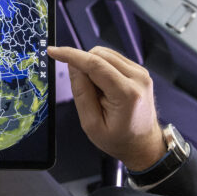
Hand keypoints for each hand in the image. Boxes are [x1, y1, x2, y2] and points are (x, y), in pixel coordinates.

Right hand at [46, 46, 165, 170]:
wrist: (142, 144)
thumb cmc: (118, 139)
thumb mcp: (91, 124)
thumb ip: (81, 93)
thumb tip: (73, 65)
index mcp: (127, 94)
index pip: (95, 64)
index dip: (71, 55)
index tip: (53, 51)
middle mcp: (138, 78)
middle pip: (99, 55)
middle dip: (83, 66)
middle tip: (85, 91)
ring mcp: (141, 72)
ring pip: (105, 53)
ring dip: (92, 66)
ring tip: (97, 92)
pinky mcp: (139, 70)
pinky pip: (112, 58)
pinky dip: (101, 67)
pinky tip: (104, 87)